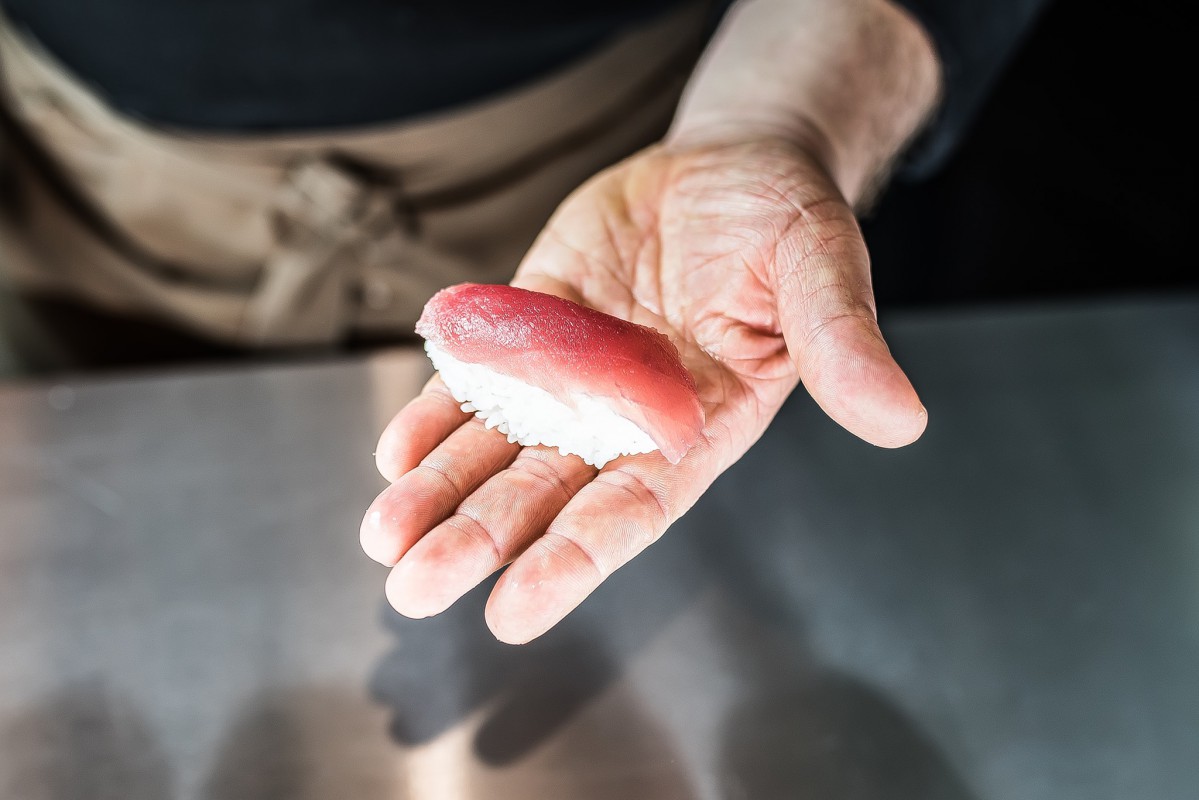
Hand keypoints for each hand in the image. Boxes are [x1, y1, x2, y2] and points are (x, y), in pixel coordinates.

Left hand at [361, 137, 926, 642]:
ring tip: (385, 535)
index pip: (634, 506)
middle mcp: (626, 416)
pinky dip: (436, 412)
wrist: (730, 166)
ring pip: (497, 445)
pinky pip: (476, 377)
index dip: (576, 556)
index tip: (516, 606)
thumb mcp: (822, 268)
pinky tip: (396, 452)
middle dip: (481, 537)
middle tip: (417, 585)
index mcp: (700, 425)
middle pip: (545, 491)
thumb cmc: (786, 222)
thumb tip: (901, 418)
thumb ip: (843, 344)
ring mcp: (573, 373)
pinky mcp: (533, 325)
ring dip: (440, 489)